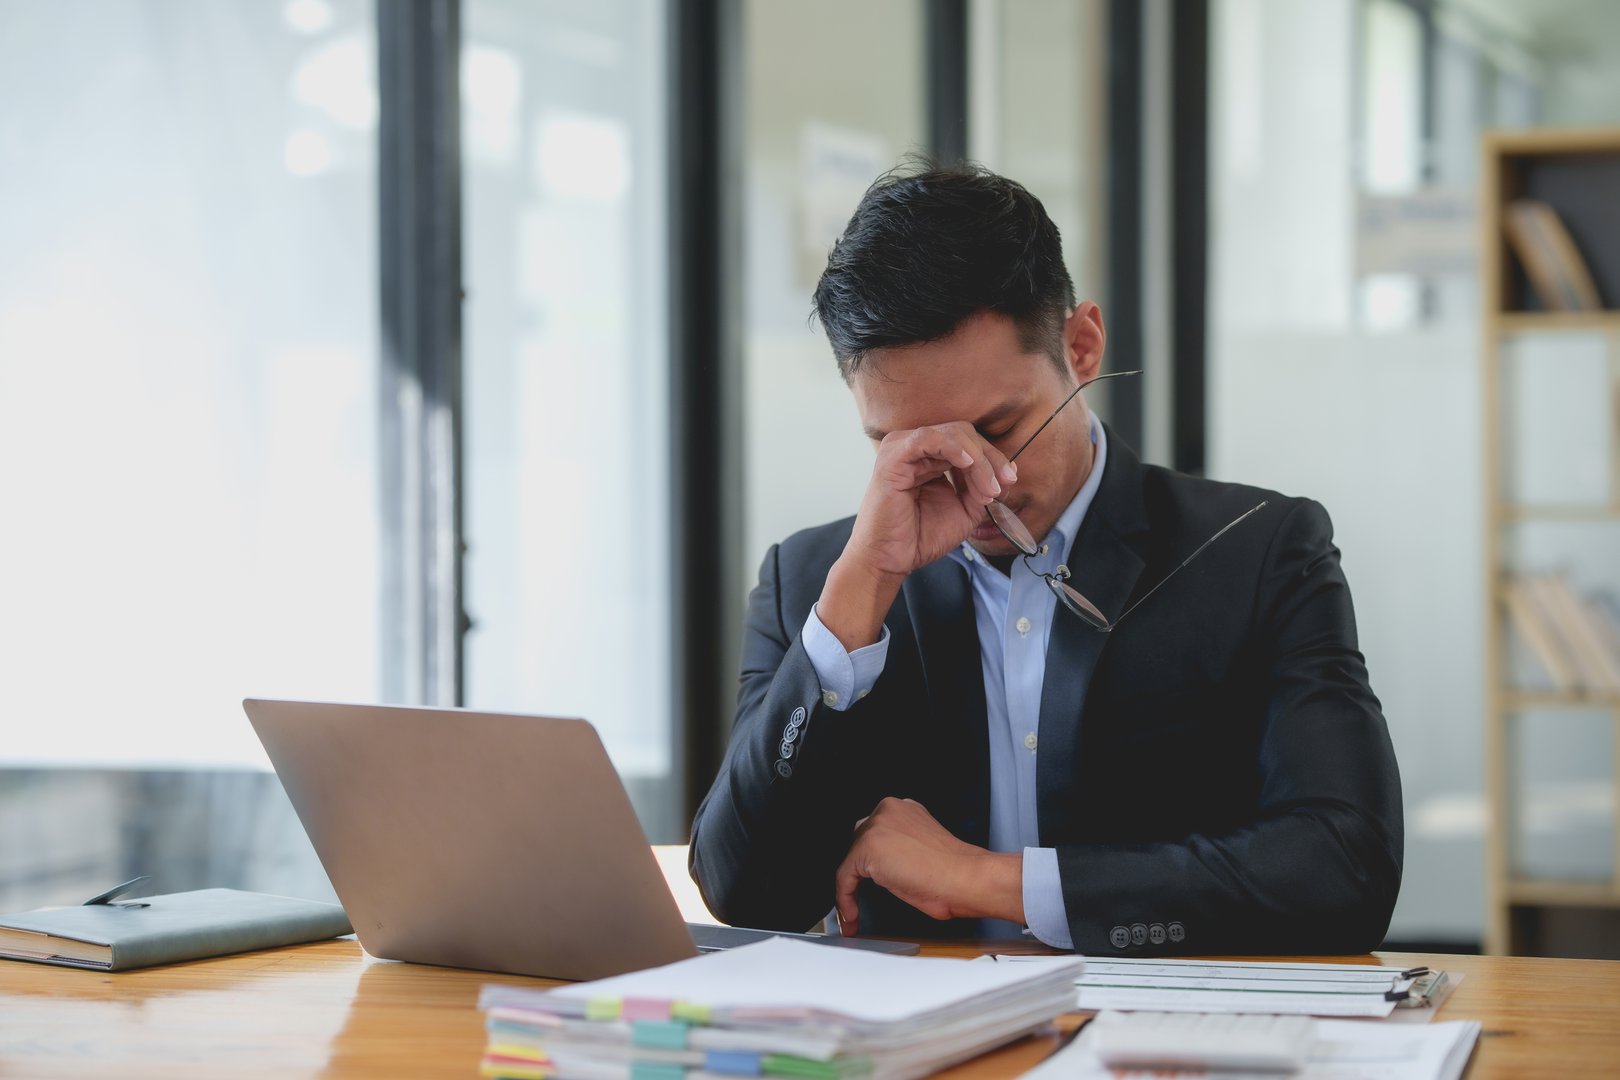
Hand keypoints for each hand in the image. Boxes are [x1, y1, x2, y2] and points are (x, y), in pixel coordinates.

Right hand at [818, 424, 1016, 650]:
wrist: (891, 560)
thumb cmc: (920, 537)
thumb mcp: (965, 511)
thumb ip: (982, 488)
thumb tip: (1008, 470)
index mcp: (931, 457)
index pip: (969, 443)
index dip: (993, 459)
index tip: (1010, 481)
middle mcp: (916, 448)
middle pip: (964, 434)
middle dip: (990, 458)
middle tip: (1003, 485)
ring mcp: (902, 449)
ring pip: (952, 434)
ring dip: (978, 460)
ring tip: (987, 488)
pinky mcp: (892, 458)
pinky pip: (927, 438)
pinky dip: (952, 447)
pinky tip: (968, 463)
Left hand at [833, 797, 1023, 935]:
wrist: (966, 878)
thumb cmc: (956, 872)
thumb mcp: (924, 849)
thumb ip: (902, 848)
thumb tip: (888, 868)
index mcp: (905, 809)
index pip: (876, 832)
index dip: (872, 860)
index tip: (873, 879)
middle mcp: (888, 810)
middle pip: (859, 842)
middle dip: (861, 871)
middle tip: (862, 896)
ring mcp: (876, 827)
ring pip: (850, 859)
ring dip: (852, 885)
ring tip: (856, 909)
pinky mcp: (867, 849)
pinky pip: (844, 878)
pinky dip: (845, 899)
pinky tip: (852, 914)